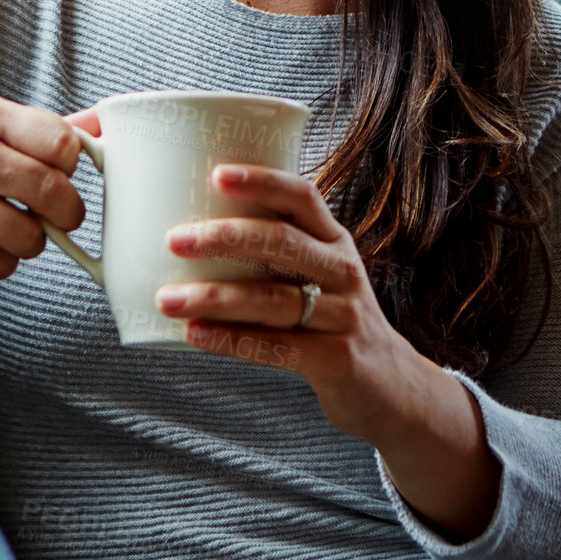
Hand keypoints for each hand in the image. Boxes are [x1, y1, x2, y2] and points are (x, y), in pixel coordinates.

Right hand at [0, 95, 86, 277]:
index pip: (63, 143)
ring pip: (29, 237)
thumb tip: (103, 126)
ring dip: (30, 241)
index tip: (62, 174)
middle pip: (54, 193)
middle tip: (55, 214)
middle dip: (66, 213)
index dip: (73, 166)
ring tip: (9, 226)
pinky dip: (0, 260)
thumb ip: (41, 128)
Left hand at [155, 164, 427, 446]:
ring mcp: (343, 316)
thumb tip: (189, 231)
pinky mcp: (336, 360)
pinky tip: (194, 334)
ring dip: (214, 297)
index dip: (262, 181)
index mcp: (333, 240)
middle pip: (282, 243)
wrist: (393, 386)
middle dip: (224, 238)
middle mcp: (342, 271)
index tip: (216, 173)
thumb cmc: (333, 318)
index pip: (302, 196)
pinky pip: (276, 347)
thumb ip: (273, 251)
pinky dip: (230, 340)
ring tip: (167, 299)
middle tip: (174, 240)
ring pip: (273, 299)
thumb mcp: (319, 273)